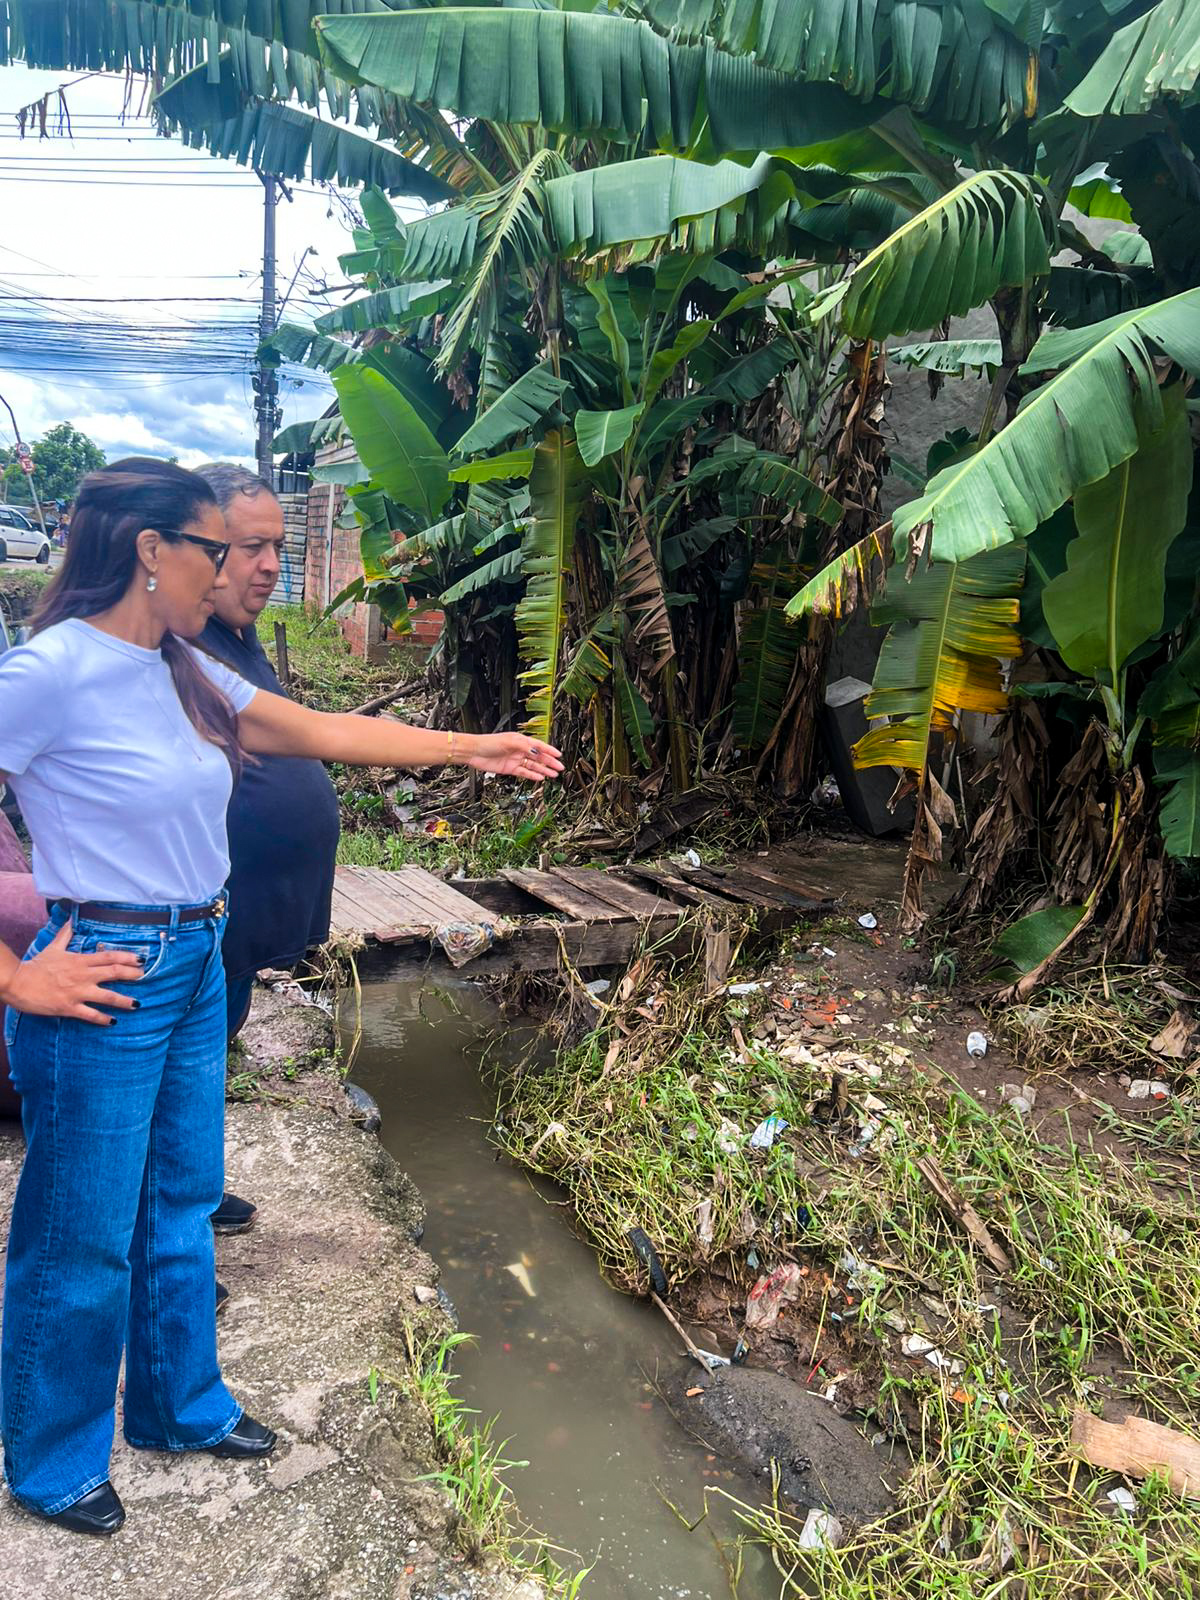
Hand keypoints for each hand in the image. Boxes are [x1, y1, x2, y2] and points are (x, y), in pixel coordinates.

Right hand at [3, 921, 144, 1025]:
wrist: (18, 983)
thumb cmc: (36, 966)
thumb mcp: (53, 948)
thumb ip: (65, 935)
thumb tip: (71, 919)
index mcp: (80, 960)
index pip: (109, 956)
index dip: (127, 957)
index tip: (140, 959)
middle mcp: (82, 975)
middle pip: (114, 972)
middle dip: (132, 974)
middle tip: (145, 977)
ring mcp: (77, 992)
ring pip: (107, 996)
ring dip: (124, 1000)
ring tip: (137, 1004)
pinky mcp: (69, 1007)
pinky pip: (91, 1015)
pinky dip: (104, 1019)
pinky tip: (113, 1021)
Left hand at [465, 733, 563, 781]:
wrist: (474, 752)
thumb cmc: (488, 743)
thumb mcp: (508, 742)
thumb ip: (523, 746)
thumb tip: (535, 752)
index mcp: (520, 740)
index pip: (539, 745)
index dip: (549, 750)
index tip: (558, 755)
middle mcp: (519, 750)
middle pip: (538, 756)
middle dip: (549, 762)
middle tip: (560, 767)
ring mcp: (515, 760)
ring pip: (533, 765)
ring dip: (543, 770)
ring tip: (553, 775)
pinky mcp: (510, 768)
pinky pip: (524, 772)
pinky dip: (532, 775)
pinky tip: (540, 778)